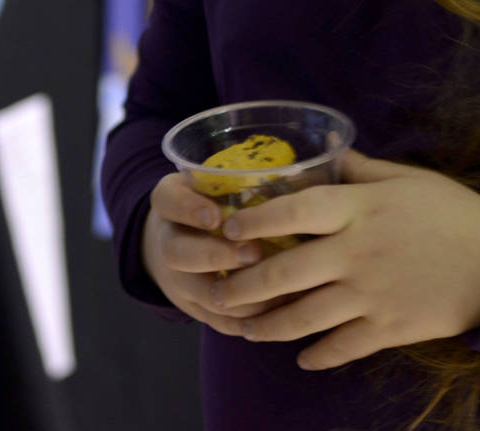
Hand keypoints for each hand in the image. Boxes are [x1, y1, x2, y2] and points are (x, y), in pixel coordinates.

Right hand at [140, 172, 276, 337]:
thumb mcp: (214, 179)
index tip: (217, 217)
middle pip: (177, 253)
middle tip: (254, 254)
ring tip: (278, 290)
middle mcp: (167, 240)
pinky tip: (278, 316)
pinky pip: (217, 322)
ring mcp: (177, 279)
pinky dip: (247, 321)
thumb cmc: (214, 200)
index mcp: (169, 201)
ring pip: (200, 293)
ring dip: (239, 296)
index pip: (169, 200)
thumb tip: (313, 158)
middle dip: (216, 257)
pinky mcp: (194, 309)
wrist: (180, 238)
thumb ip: (244, 173)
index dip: (189, 209)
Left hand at [210, 151, 479, 370]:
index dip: (254, 222)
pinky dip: (319, 355)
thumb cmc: (453, 212)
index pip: (292, 212)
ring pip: (305, 316)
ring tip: (247, 329)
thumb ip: (361, 169)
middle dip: (244, 285)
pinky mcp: (390, 329)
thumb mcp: (406, 178)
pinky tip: (303, 358)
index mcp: (358, 209)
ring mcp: (371, 295)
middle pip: (285, 272)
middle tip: (218, 292)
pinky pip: (343, 347)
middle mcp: (356, 253)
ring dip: (269, 326)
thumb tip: (329, 152)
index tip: (227, 229)